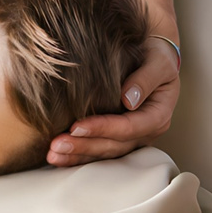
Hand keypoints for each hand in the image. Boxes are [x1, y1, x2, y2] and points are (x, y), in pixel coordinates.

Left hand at [47, 39, 178, 164]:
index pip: (128, 127)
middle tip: (56, 146)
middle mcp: (146, 132)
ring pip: (104, 153)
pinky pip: (99, 151)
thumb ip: (146, 79)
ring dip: (78, 156)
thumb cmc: (156, 56)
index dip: (102, 128)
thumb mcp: (158, 61)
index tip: (76, 126)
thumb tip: (128, 100)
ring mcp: (132, 138)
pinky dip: (78, 155)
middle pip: (114, 145)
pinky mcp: (119, 138)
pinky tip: (59, 157)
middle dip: (84, 146)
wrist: (154, 57)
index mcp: (158, 116)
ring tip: (53, 155)